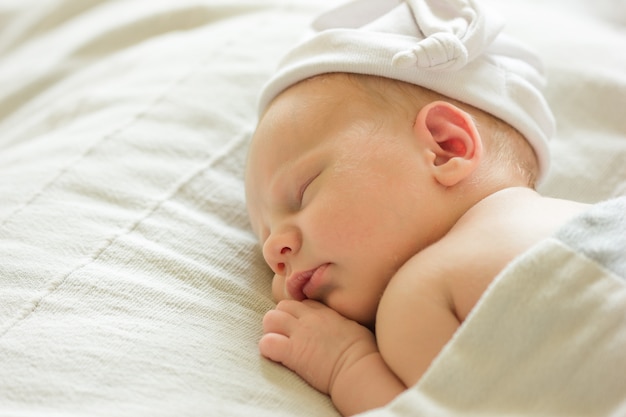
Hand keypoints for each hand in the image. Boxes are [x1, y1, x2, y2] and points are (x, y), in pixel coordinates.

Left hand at [259, 299, 377, 394]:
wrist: (359, 368)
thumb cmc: (364, 352)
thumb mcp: (353, 327)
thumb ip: (339, 322)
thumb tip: (339, 326)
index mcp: (325, 312)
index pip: (301, 303)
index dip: (298, 315)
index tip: (301, 328)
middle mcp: (309, 318)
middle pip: (282, 306)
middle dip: (280, 320)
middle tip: (285, 336)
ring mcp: (299, 333)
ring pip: (270, 319)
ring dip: (271, 331)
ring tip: (279, 345)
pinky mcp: (292, 352)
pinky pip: (267, 343)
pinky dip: (268, 349)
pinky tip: (277, 357)